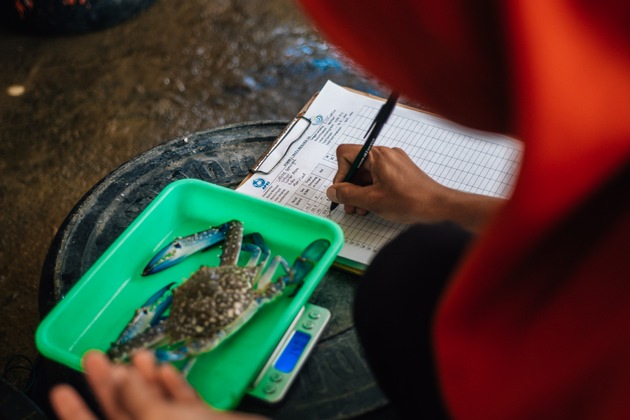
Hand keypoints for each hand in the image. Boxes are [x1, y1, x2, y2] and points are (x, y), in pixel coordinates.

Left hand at [50, 350, 265, 419]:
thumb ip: (144, 403)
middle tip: (93, 357)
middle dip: (109, 383)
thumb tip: (122, 379)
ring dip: (143, 377)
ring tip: (135, 355)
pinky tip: (165, 368)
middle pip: (125, 412)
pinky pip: (182, 403)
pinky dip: (173, 384)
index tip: (60, 389)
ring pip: (153, 405)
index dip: (77, 411)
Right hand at [326, 144, 503, 232]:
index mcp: (377, 155)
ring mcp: (393, 163)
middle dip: (349, 186)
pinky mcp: (399, 173)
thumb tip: (332, 191)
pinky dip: (371, 191)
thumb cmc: (411, 201)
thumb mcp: (372, 200)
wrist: (438, 208)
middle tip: (349, 205)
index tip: (342, 191)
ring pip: (366, 173)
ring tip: (361, 209)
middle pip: (355, 165)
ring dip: (359, 191)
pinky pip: (377, 178)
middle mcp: (385, 154)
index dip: (340, 174)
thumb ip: (347, 194)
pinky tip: (372, 206)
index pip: (345, 154)